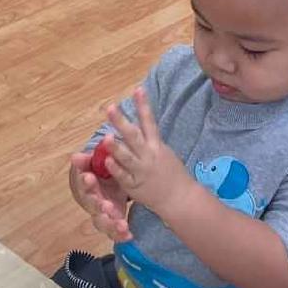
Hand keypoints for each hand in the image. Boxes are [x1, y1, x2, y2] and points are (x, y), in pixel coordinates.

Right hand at [69, 151, 132, 241]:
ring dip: (110, 224)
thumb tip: (75, 156)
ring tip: (121, 224)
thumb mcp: (97, 165)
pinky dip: (120, 235)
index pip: (83, 184)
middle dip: (98, 206)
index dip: (85, 182)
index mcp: (87, 186)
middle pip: (92, 206)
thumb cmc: (101, 173)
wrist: (109, 183)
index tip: (89, 177)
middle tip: (106, 205)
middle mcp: (91, 202)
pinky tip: (128, 235)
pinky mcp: (110, 223)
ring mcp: (101, 214)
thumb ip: (87, 161)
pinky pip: (113, 232)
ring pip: (101, 222)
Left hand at [104, 87, 193, 214]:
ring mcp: (141, 171)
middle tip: (110, 108)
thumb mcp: (163, 152)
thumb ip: (149, 140)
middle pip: (134, 136)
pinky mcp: (135, 186)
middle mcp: (149, 156)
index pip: (149, 122)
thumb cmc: (170, 173)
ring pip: (127, 157)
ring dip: (116, 147)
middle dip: (121, 121)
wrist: (180, 198)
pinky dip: (115, 169)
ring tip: (106, 137)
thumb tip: (139, 123)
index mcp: (156, 145)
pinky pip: (123, 177)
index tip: (137, 89)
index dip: (143, 105)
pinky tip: (106, 161)